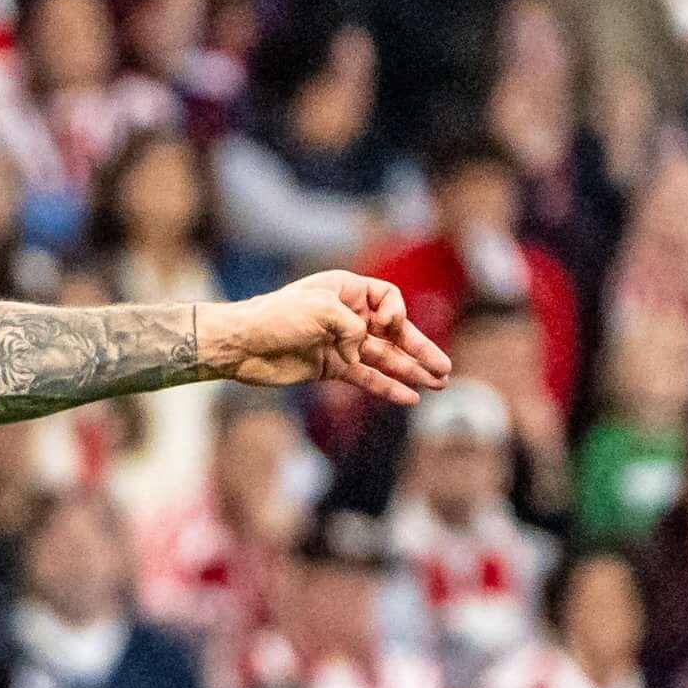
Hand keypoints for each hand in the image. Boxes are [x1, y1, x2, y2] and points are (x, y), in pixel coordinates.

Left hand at [207, 273, 450, 404]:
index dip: (396, 312)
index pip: (388, 298)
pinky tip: (408, 397)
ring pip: (384, 358)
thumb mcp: (320, 310)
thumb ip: (352, 327)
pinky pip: (365, 377)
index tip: (387, 324)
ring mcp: (340, 343)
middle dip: (420, 349)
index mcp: (346, 290)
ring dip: (410, 370)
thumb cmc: (276, 317)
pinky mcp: (331, 368)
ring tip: (439, 384)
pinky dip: (386, 387)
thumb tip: (362, 350)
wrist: (241, 345)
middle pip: (393, 332)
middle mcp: (347, 316)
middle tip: (445, 369)